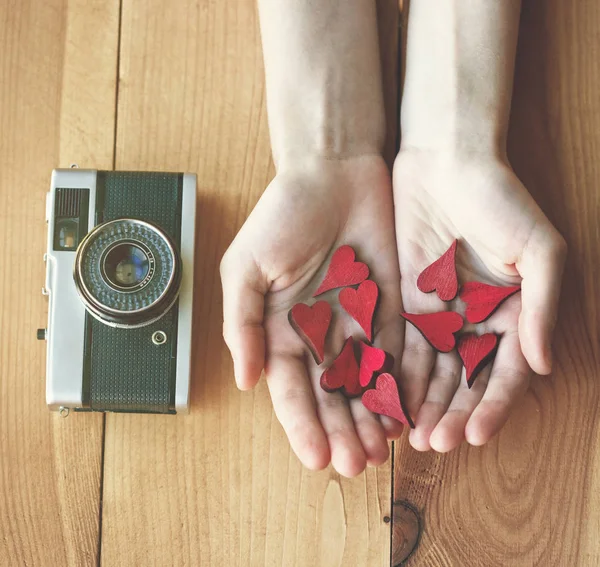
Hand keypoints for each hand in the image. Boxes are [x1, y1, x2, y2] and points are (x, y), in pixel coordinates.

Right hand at [221, 156, 403, 476]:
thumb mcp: (247, 267)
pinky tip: (404, 412)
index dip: (301, 425)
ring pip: (364, 385)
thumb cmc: (283, 215)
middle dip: (341, 432)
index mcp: (280, 330)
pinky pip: (396, 356)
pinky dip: (399, 386)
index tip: (315, 458)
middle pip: (329, 396)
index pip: (290, 390)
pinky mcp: (390, 310)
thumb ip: (243, 324)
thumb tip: (246, 381)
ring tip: (380, 451)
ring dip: (370, 419)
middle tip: (355, 465)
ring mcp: (355, 326)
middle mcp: (318, 336)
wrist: (333, 174)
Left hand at [393, 150, 566, 451]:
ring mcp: (438, 313)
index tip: (474, 434)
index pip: (504, 373)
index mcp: (513, 314)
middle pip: (464, 380)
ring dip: (420, 403)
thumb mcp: (538, 248)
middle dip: (450, 413)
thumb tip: (543, 365)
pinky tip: (384, 399)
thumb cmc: (501, 198)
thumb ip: (541, 306)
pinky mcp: (405, 300)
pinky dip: (394, 372)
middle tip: (433, 444)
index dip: (493, 406)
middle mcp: (476, 321)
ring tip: (408, 435)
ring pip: (430, 370)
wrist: (446, 159)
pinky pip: (400, 343)